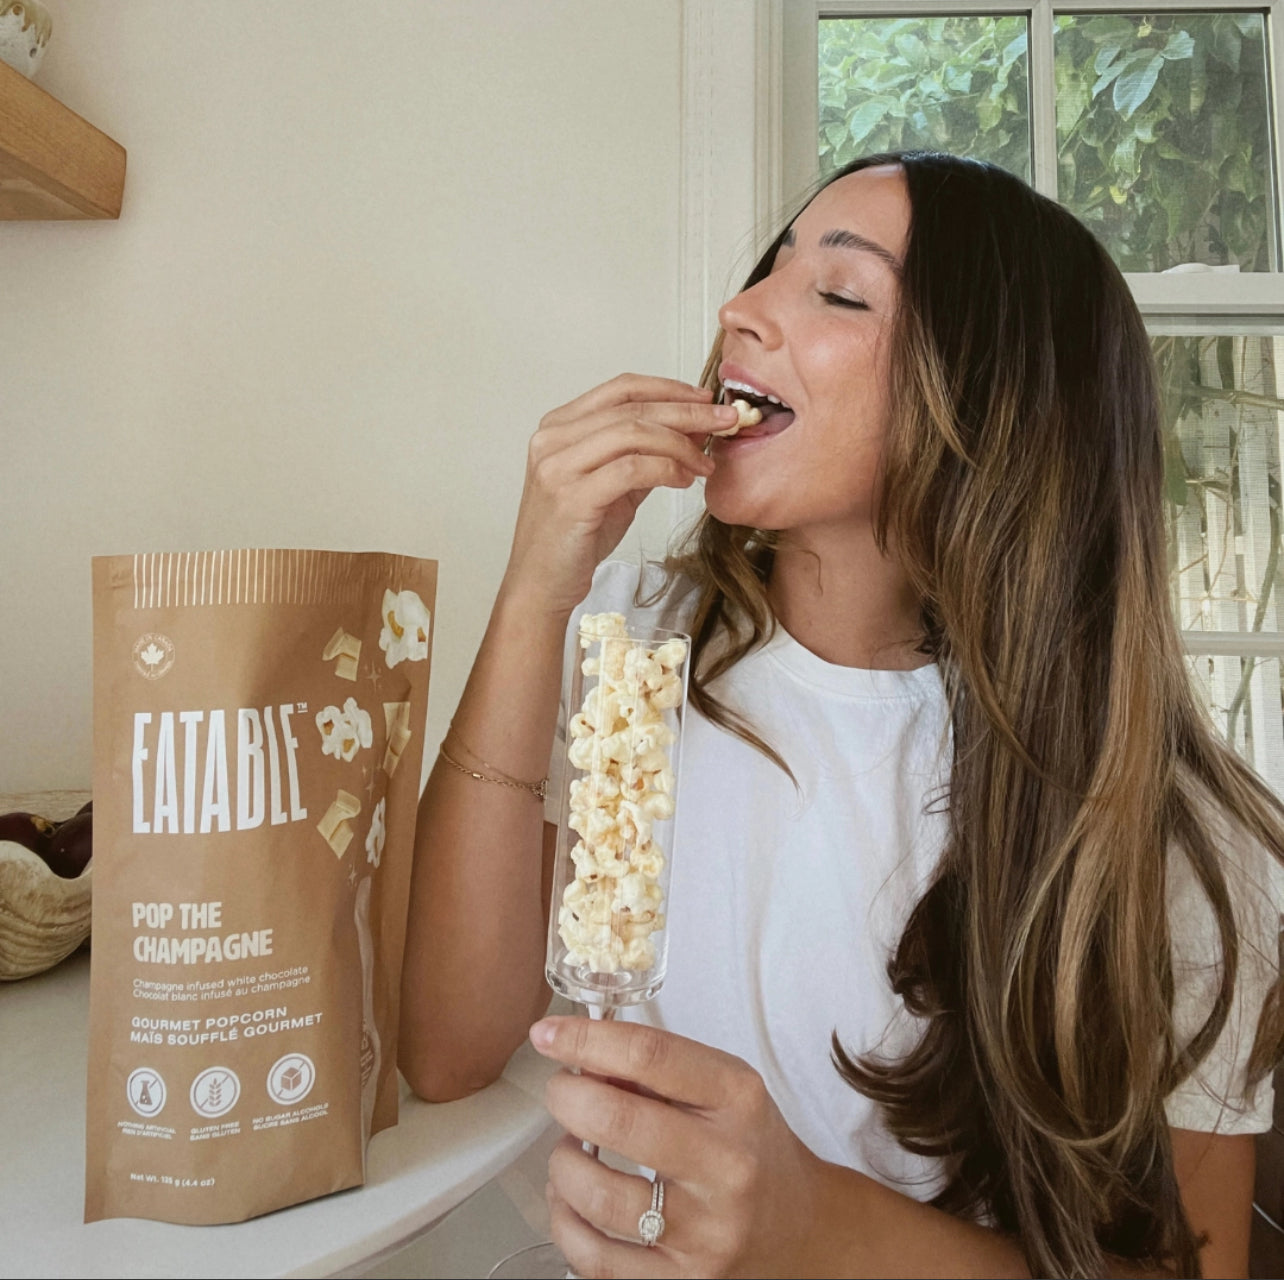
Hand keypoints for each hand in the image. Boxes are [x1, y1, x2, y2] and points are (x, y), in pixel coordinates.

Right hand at [501, 374, 736, 618]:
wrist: (541, 584)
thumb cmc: (573, 538)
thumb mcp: (612, 486)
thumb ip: (643, 455)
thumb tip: (691, 431)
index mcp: (559, 427)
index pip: (621, 389)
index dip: (669, 389)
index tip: (705, 399)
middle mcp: (553, 440)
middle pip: (633, 408)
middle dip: (687, 412)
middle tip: (725, 420)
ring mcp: (558, 467)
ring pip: (634, 433)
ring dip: (681, 444)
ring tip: (706, 461)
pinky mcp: (572, 497)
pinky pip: (632, 469)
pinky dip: (666, 469)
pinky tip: (684, 480)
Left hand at [530, 1015, 824, 1278]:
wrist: (798, 1228)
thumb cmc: (748, 1148)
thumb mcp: (722, 1090)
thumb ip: (655, 1071)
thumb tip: (580, 1056)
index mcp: (737, 1100)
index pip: (651, 1055)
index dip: (587, 1040)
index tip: (549, 1034)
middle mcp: (726, 1165)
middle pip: (618, 1120)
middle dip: (567, 1097)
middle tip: (561, 1092)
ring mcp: (705, 1231)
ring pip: (597, 1194)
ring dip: (563, 1163)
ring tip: (571, 1150)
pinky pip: (595, 1257)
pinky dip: (566, 1221)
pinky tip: (572, 1200)